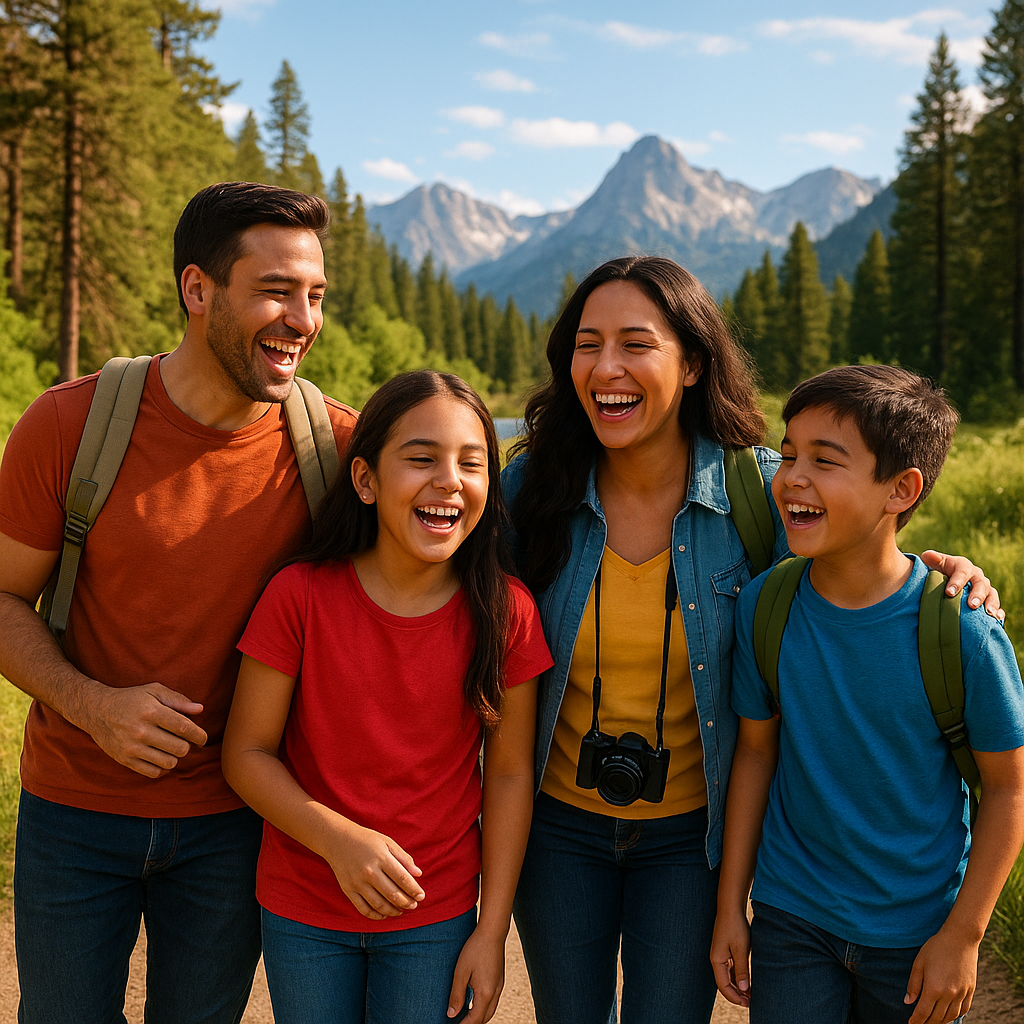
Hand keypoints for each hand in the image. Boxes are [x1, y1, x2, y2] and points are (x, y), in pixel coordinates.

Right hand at [78, 681, 207, 777]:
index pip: (184, 728)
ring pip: (169, 763)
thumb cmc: (131, 699)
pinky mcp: (125, 760)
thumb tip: (200, 709)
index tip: (202, 738)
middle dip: (187, 746)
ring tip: (170, 747)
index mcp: (151, 711)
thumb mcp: (154, 691)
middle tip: (183, 740)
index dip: (199, 735)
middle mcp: (141, 731)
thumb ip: (178, 700)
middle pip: (180, 748)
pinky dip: (162, 767)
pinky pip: (153, 772)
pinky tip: (160, 756)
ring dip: (175, 756)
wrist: (97, 711)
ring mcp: (131, 748)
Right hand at [324, 823, 424, 920]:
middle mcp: (369, 872)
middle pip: (392, 894)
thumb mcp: (387, 842)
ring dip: (393, 911)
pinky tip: (384, 914)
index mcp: (381, 858)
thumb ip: (403, 858)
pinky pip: (363, 908)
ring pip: (379, 904)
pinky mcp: (348, 890)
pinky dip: (375, 915)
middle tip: (414, 905)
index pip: (402, 878)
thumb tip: (419, 874)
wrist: (338, 839)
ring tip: (401, 910)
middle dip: (406, 902)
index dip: (414, 889)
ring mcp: (357, 883)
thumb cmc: (366, 839)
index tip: (421, 896)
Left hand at [447, 927, 504, 1022]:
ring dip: (478, 1017)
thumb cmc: (475, 949)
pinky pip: (492, 1001)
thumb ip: (456, 995)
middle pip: (484, 1018)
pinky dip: (483, 1007)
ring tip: (464, 1016)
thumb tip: (451, 1014)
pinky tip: (473, 1002)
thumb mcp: (461, 972)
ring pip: (490, 1011)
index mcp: (485, 993)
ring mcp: (499, 986)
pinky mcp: (500, 980)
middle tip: (458, 1023)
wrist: (492, 932)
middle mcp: (495, 992)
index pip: (474, 1020)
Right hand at [710, 910, 750, 1006]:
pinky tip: (747, 980)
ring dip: (737, 986)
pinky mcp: (725, 950)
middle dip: (736, 994)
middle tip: (750, 1003)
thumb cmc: (735, 927)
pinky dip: (737, 977)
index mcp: (717, 960)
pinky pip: (730, 969)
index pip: (723, 986)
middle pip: (724, 983)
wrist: (730, 907)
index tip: (747, 1004)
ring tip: (750, 994)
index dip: (734, 997)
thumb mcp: (740, 949)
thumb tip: (744, 989)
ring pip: (727, 977)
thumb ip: (742, 970)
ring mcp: (720, 954)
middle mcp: (716, 959)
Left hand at [905, 930, 977, 1023]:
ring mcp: (961, 993)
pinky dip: (955, 1015)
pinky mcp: (970, 990)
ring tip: (933, 1021)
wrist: (960, 939)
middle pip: (937, 1017)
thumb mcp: (919, 962)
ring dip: (941, 1021)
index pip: (923, 1012)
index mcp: (934, 988)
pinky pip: (964, 1009)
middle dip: (927, 1023)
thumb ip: (913, 984)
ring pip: (951, 1016)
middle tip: (920, 1023)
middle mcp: (949, 995)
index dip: (916, 1021)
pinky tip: (949, 1014)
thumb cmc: (936, 947)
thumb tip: (908, 1001)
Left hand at [920, 550, 1002, 619]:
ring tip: (988, 613)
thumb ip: (933, 560)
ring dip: (991, 603)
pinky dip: (998, 612)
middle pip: (980, 584)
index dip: (957, 582)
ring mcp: (985, 589)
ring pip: (991, 594)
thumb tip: (926, 556)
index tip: (949, 592)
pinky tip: (997, 618)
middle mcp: (977, 577)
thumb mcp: (937, 565)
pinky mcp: (989, 600)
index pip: (962, 572)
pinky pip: (997, 606)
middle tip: (972, 605)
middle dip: (977, 595)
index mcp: (964, 567)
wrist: (949, 582)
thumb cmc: (941, 573)